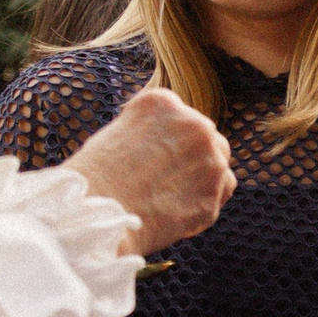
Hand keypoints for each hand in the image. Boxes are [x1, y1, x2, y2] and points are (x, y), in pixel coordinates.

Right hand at [66, 88, 235, 255]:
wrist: (97, 213)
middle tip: (166, 175)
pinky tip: (179, 206)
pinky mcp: (216, 191)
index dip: (164, 137)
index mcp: (162, 103)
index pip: (176, 114)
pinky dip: (206, 197)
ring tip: (169, 192)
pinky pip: (222, 190)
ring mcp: (210, 158)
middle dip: (190, 153)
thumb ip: (151, 131)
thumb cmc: (95, 176)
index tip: (150, 154)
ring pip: (218, 161)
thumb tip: (171, 144)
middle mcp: (194, 124)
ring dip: (202, 174)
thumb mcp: (117, 133)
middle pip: (205, 135)